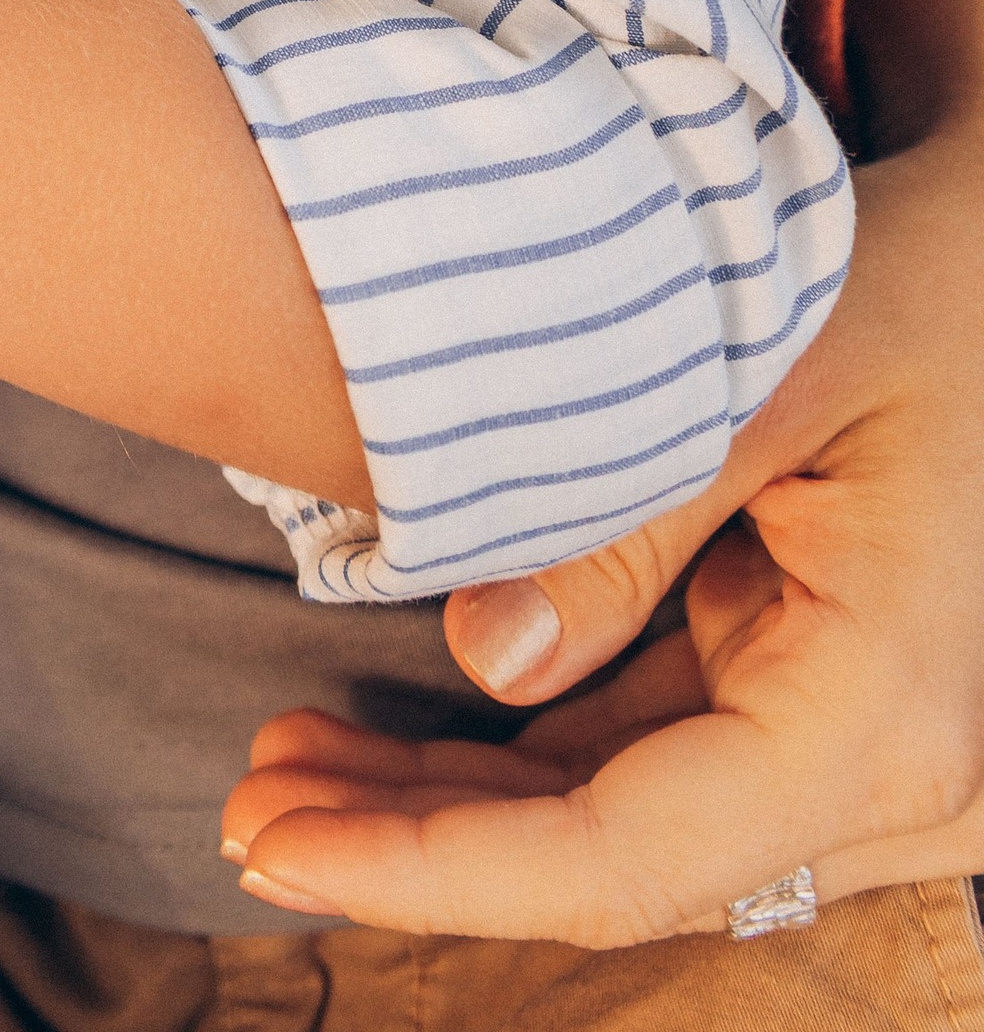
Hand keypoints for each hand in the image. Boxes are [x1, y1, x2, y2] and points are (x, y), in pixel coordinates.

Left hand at [218, 84, 983, 943]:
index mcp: (880, 713)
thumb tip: (482, 660)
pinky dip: (520, 752)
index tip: (284, 848)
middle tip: (243, 813)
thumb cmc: (910, 283)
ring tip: (282, 762)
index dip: (442, 871)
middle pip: (617, 862)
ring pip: (624, 823)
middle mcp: (889, 773)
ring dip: (453, 806)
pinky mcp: (816, 712)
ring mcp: (858, 754)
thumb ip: (629, 517)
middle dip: (420, 848)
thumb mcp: (765, 365)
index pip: (631, 856)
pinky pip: (654, 764)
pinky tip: (383, 731)